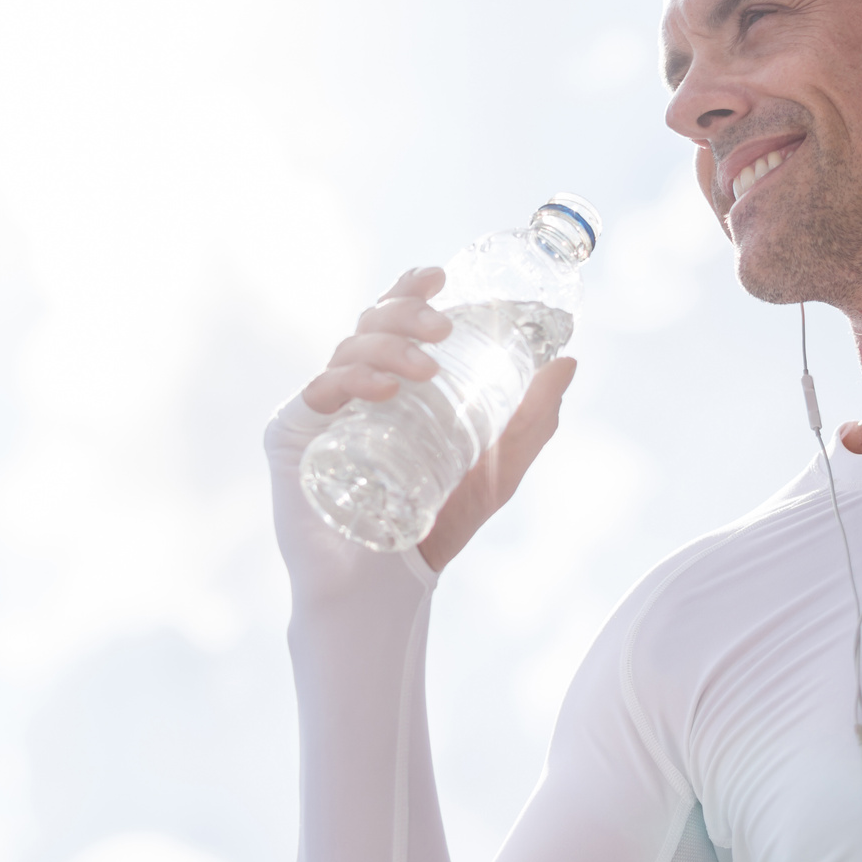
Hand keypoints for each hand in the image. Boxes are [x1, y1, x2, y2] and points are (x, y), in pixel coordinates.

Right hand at [299, 266, 577, 572]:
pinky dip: (350, 380)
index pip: (394, 321)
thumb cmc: (438, 524)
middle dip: (405, 312)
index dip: (410, 289)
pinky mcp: (293, 435)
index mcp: (392, 382)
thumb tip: (569, 361)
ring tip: (428, 369)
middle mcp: (352, 387)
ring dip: (389, 347)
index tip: (439, 277)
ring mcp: (321, 409)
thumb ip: (534, 418)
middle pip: (370, 325)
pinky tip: (383, 389)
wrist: (389, 585)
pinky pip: (318, 391)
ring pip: (348, 349)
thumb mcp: (501, 467)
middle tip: (443, 327)